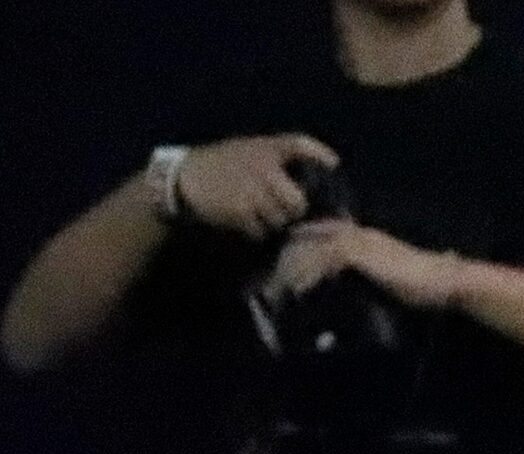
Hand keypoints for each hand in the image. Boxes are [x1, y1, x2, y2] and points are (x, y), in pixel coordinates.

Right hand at [173, 135, 337, 239]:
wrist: (181, 178)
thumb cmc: (219, 164)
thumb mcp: (247, 150)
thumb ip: (276, 159)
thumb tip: (318, 173)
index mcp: (263, 148)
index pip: (298, 143)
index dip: (320, 154)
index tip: (334, 165)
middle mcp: (261, 167)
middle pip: (298, 201)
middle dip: (294, 210)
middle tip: (286, 211)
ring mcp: (251, 191)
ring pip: (281, 219)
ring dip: (274, 222)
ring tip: (259, 214)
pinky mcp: (239, 211)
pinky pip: (260, 230)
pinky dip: (256, 231)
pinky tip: (244, 221)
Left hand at [266, 219, 466, 311]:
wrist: (442, 282)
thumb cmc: (418, 287)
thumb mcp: (379, 280)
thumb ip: (356, 278)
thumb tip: (333, 293)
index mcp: (356, 235)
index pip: (314, 237)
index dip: (292, 254)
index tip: (275, 275)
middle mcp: (351, 232)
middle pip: (304, 240)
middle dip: (281, 262)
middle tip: (262, 285)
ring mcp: (354, 240)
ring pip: (308, 248)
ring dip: (287, 271)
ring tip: (271, 291)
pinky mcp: (358, 252)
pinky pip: (322, 260)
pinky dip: (306, 275)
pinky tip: (295, 290)